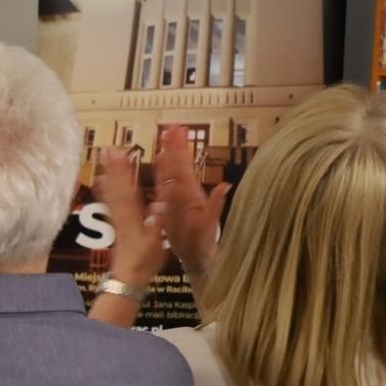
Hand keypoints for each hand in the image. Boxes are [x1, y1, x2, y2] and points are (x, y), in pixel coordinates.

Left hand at [93, 148, 165, 285]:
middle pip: (117, 186)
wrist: (128, 276)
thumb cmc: (144, 260)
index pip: (128, 190)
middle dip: (113, 167)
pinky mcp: (115, 222)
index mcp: (133, 216)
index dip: (124, 172)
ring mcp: (117, 217)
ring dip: (108, 173)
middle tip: (108, 148)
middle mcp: (122, 214)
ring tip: (103, 156)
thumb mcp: (155, 242)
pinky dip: (103, 190)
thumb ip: (156, 223)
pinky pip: (108, 202)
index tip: (121, 155)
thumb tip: (159, 204)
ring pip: (112, 191)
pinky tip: (99, 180)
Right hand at [153, 127, 229, 275]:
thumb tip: (226, 186)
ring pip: (171, 172)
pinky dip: (161, 170)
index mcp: (189, 196)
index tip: (176, 132)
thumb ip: (215, 207)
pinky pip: (165, 184)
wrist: (197, 258)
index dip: (178, 150)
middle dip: (174, 146)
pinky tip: (159, 160)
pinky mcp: (171, 206)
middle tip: (172, 127)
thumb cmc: (201, 245)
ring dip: (168, 154)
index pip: (182, 168)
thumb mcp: (208, 227)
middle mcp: (184, 194)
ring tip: (166, 136)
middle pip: (177, 166)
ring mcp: (177, 199)